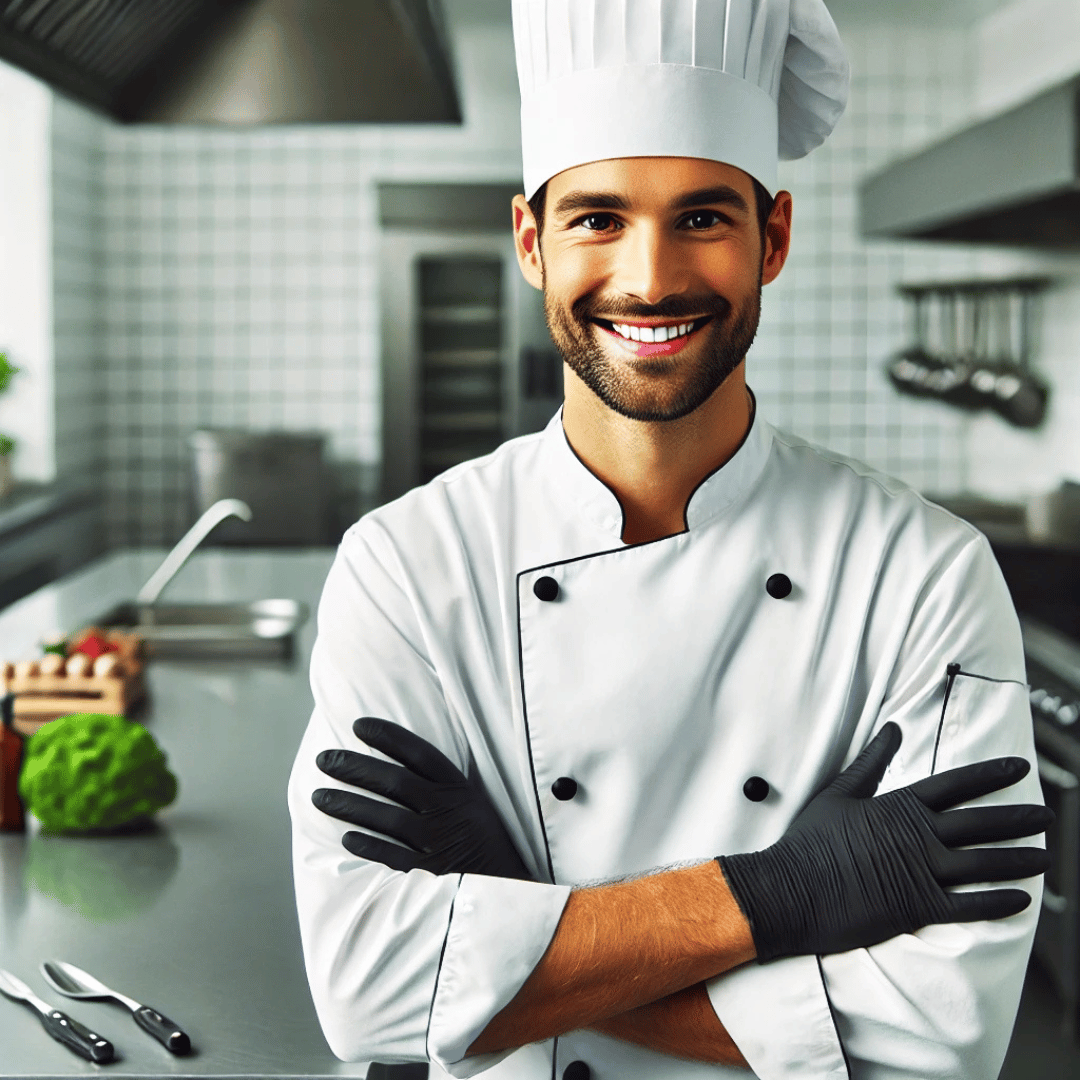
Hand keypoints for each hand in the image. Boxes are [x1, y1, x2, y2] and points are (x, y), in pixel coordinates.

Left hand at [312, 717, 531, 879]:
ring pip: (386, 818)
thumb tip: (397, 762)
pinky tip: (346, 838)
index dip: (388, 737)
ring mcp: (437, 843)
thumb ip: (441, 786)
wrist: (509, 890)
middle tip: (324, 759)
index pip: (420, 754)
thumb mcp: (472, 803)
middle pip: (395, 782)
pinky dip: (368, 846)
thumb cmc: (482, 841)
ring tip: (320, 796)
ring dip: (349, 805)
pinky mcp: (429, 874)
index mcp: (459, 789)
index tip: (358, 725)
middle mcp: (447, 812)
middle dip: (355, 767)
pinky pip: (392, 857)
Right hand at [717, 721, 1052, 961]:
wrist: (792, 887)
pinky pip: (969, 905)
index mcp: (900, 805)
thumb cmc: (810, 840)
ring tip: (1044, 856)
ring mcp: (921, 871)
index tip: (1020, 767)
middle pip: (980, 823)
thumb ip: (872, 761)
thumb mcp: (839, 792)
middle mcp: (918, 835)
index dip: (991, 774)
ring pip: (983, 863)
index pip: (956, 784)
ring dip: (1017, 859)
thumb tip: (894, 728)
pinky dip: (997, 902)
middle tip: (1048, 815)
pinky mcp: (918, 906)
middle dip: (1018, 818)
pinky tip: (1021, 900)